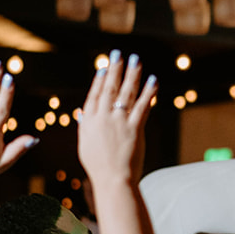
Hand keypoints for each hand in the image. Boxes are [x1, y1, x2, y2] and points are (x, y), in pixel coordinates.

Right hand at [77, 51, 157, 185]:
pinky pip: (143, 106)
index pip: (94, 95)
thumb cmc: (98, 166)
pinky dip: (148, 92)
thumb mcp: (85, 144)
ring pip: (127, 93)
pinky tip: (153, 80)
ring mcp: (119, 122)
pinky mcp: (135, 128)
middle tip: (119, 54)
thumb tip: (81, 112)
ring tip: (136, 60)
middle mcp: (103, 118)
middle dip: (115, 69)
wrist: (112, 179)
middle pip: (110, 89)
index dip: (99, 80)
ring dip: (132, 74)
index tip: (104, 67)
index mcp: (89, 121)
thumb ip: (84, 126)